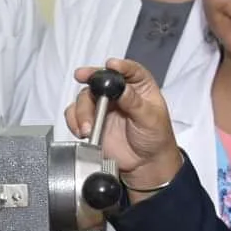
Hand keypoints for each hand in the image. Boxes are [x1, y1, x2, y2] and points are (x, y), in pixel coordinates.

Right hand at [66, 60, 182, 192]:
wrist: (145, 165)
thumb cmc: (155, 139)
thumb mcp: (151, 119)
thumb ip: (135, 103)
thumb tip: (121, 88)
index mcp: (139, 87)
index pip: (129, 70)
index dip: (119, 65)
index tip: (111, 65)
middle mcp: (118, 93)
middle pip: (100, 80)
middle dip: (90, 79)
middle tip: (82, 76)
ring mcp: (103, 106)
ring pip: (84, 97)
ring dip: (82, 110)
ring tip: (88, 127)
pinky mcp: (91, 121)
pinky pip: (75, 115)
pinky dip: (74, 121)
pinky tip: (82, 131)